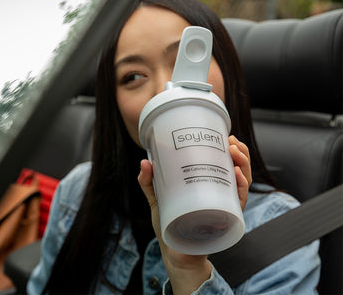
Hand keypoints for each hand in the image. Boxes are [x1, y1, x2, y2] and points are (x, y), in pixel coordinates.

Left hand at [137, 135, 251, 293]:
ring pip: (243, 183)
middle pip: (238, 169)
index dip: (231, 148)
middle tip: (231, 143)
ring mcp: (224, 206)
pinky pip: (239, 202)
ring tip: (235, 153)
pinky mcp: (225, 219)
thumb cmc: (168, 224)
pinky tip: (237, 175)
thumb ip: (149, 181)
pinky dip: (241, 188)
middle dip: (240, 153)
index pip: (224, 163)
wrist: (174, 252)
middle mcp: (220, 194)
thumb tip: (145, 161)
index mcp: (209, 185)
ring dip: (243, 165)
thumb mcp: (157, 198)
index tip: (226, 136)